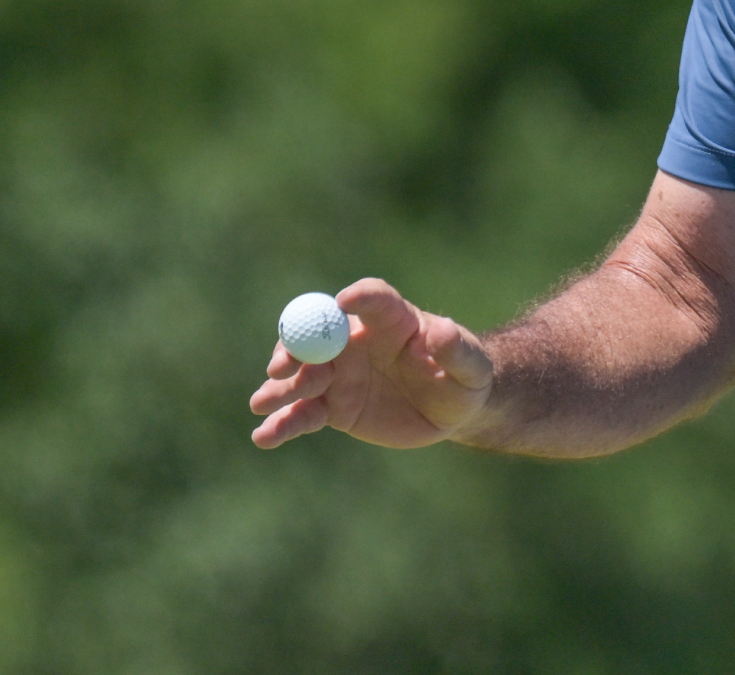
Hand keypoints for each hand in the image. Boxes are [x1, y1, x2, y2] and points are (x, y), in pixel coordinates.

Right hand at [249, 277, 494, 448]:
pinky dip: (282, 425)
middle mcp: (356, 341)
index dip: (359, 298)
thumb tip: (441, 331)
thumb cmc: (465, 378)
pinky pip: (303, 414)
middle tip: (283, 366)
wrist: (451, 411)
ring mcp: (339, 374)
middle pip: (318, 335)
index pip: (373, 298)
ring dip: (280, 388)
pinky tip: (265, 437)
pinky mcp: (332, 407)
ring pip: (302, 376)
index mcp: (393, 319)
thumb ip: (457, 349)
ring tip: (263, 403)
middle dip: (296, 347)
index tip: (343, 302)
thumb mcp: (472, 367)